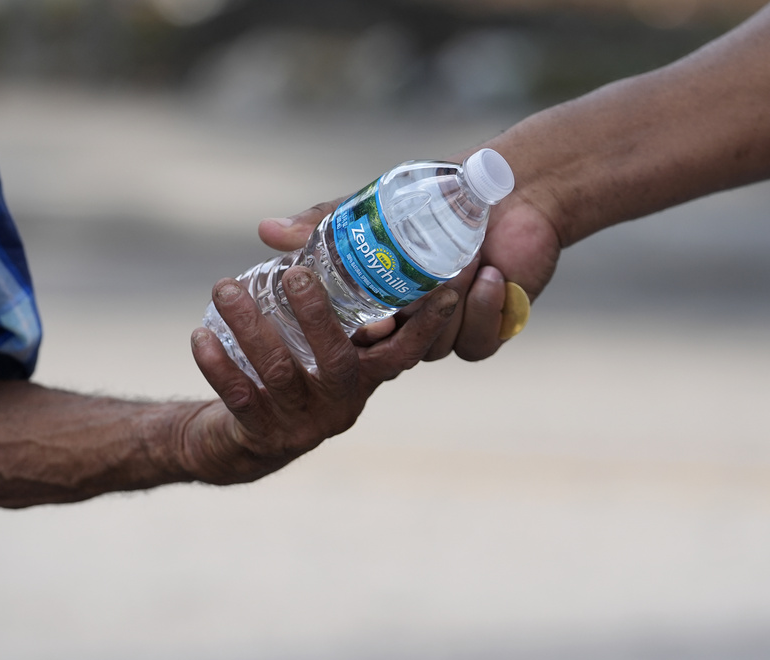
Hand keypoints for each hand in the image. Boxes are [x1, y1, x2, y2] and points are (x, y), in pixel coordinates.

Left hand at [187, 266, 458, 484]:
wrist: (240, 441)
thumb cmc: (284, 367)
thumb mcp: (305, 329)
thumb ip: (305, 279)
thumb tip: (272, 228)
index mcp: (363, 374)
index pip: (403, 350)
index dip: (427, 323)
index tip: (445, 287)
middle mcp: (343, 402)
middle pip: (340, 362)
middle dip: (318, 316)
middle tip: (294, 273)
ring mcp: (305, 424)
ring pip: (280, 375)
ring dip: (250, 326)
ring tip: (224, 288)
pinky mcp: (264, 438)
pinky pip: (241, 399)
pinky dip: (218, 366)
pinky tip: (200, 335)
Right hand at [256, 193, 560, 361]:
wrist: (512, 190)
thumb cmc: (439, 199)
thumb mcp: (372, 210)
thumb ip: (321, 225)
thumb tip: (264, 230)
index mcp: (375, 304)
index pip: (352, 338)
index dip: (351, 338)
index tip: (361, 320)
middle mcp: (407, 326)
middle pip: (391, 352)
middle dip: (398, 330)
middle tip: (400, 307)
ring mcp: (445, 332)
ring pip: (435, 347)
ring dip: (450, 305)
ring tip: (467, 258)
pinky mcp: (485, 332)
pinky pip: (475, 343)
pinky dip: (485, 308)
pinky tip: (493, 275)